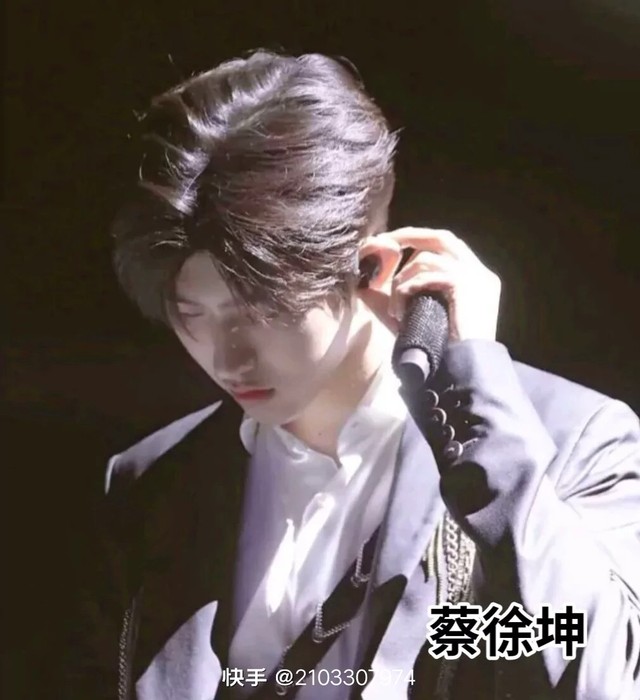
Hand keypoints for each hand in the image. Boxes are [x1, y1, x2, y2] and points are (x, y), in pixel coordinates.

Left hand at [357, 227, 501, 341]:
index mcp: (476, 278)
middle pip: (440, 238)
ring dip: (400, 281)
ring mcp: (476, 276)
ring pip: (426, 259)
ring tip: (394, 310)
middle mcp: (480, 272)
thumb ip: (404, 297)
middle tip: (379, 245)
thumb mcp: (423, 318)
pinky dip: (406, 289)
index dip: (417, 240)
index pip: (446, 245)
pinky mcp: (465, 284)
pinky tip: (399, 312)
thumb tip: (369, 285)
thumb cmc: (443, 352)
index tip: (391, 246)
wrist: (467, 372)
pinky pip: (426, 275)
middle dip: (407, 238)